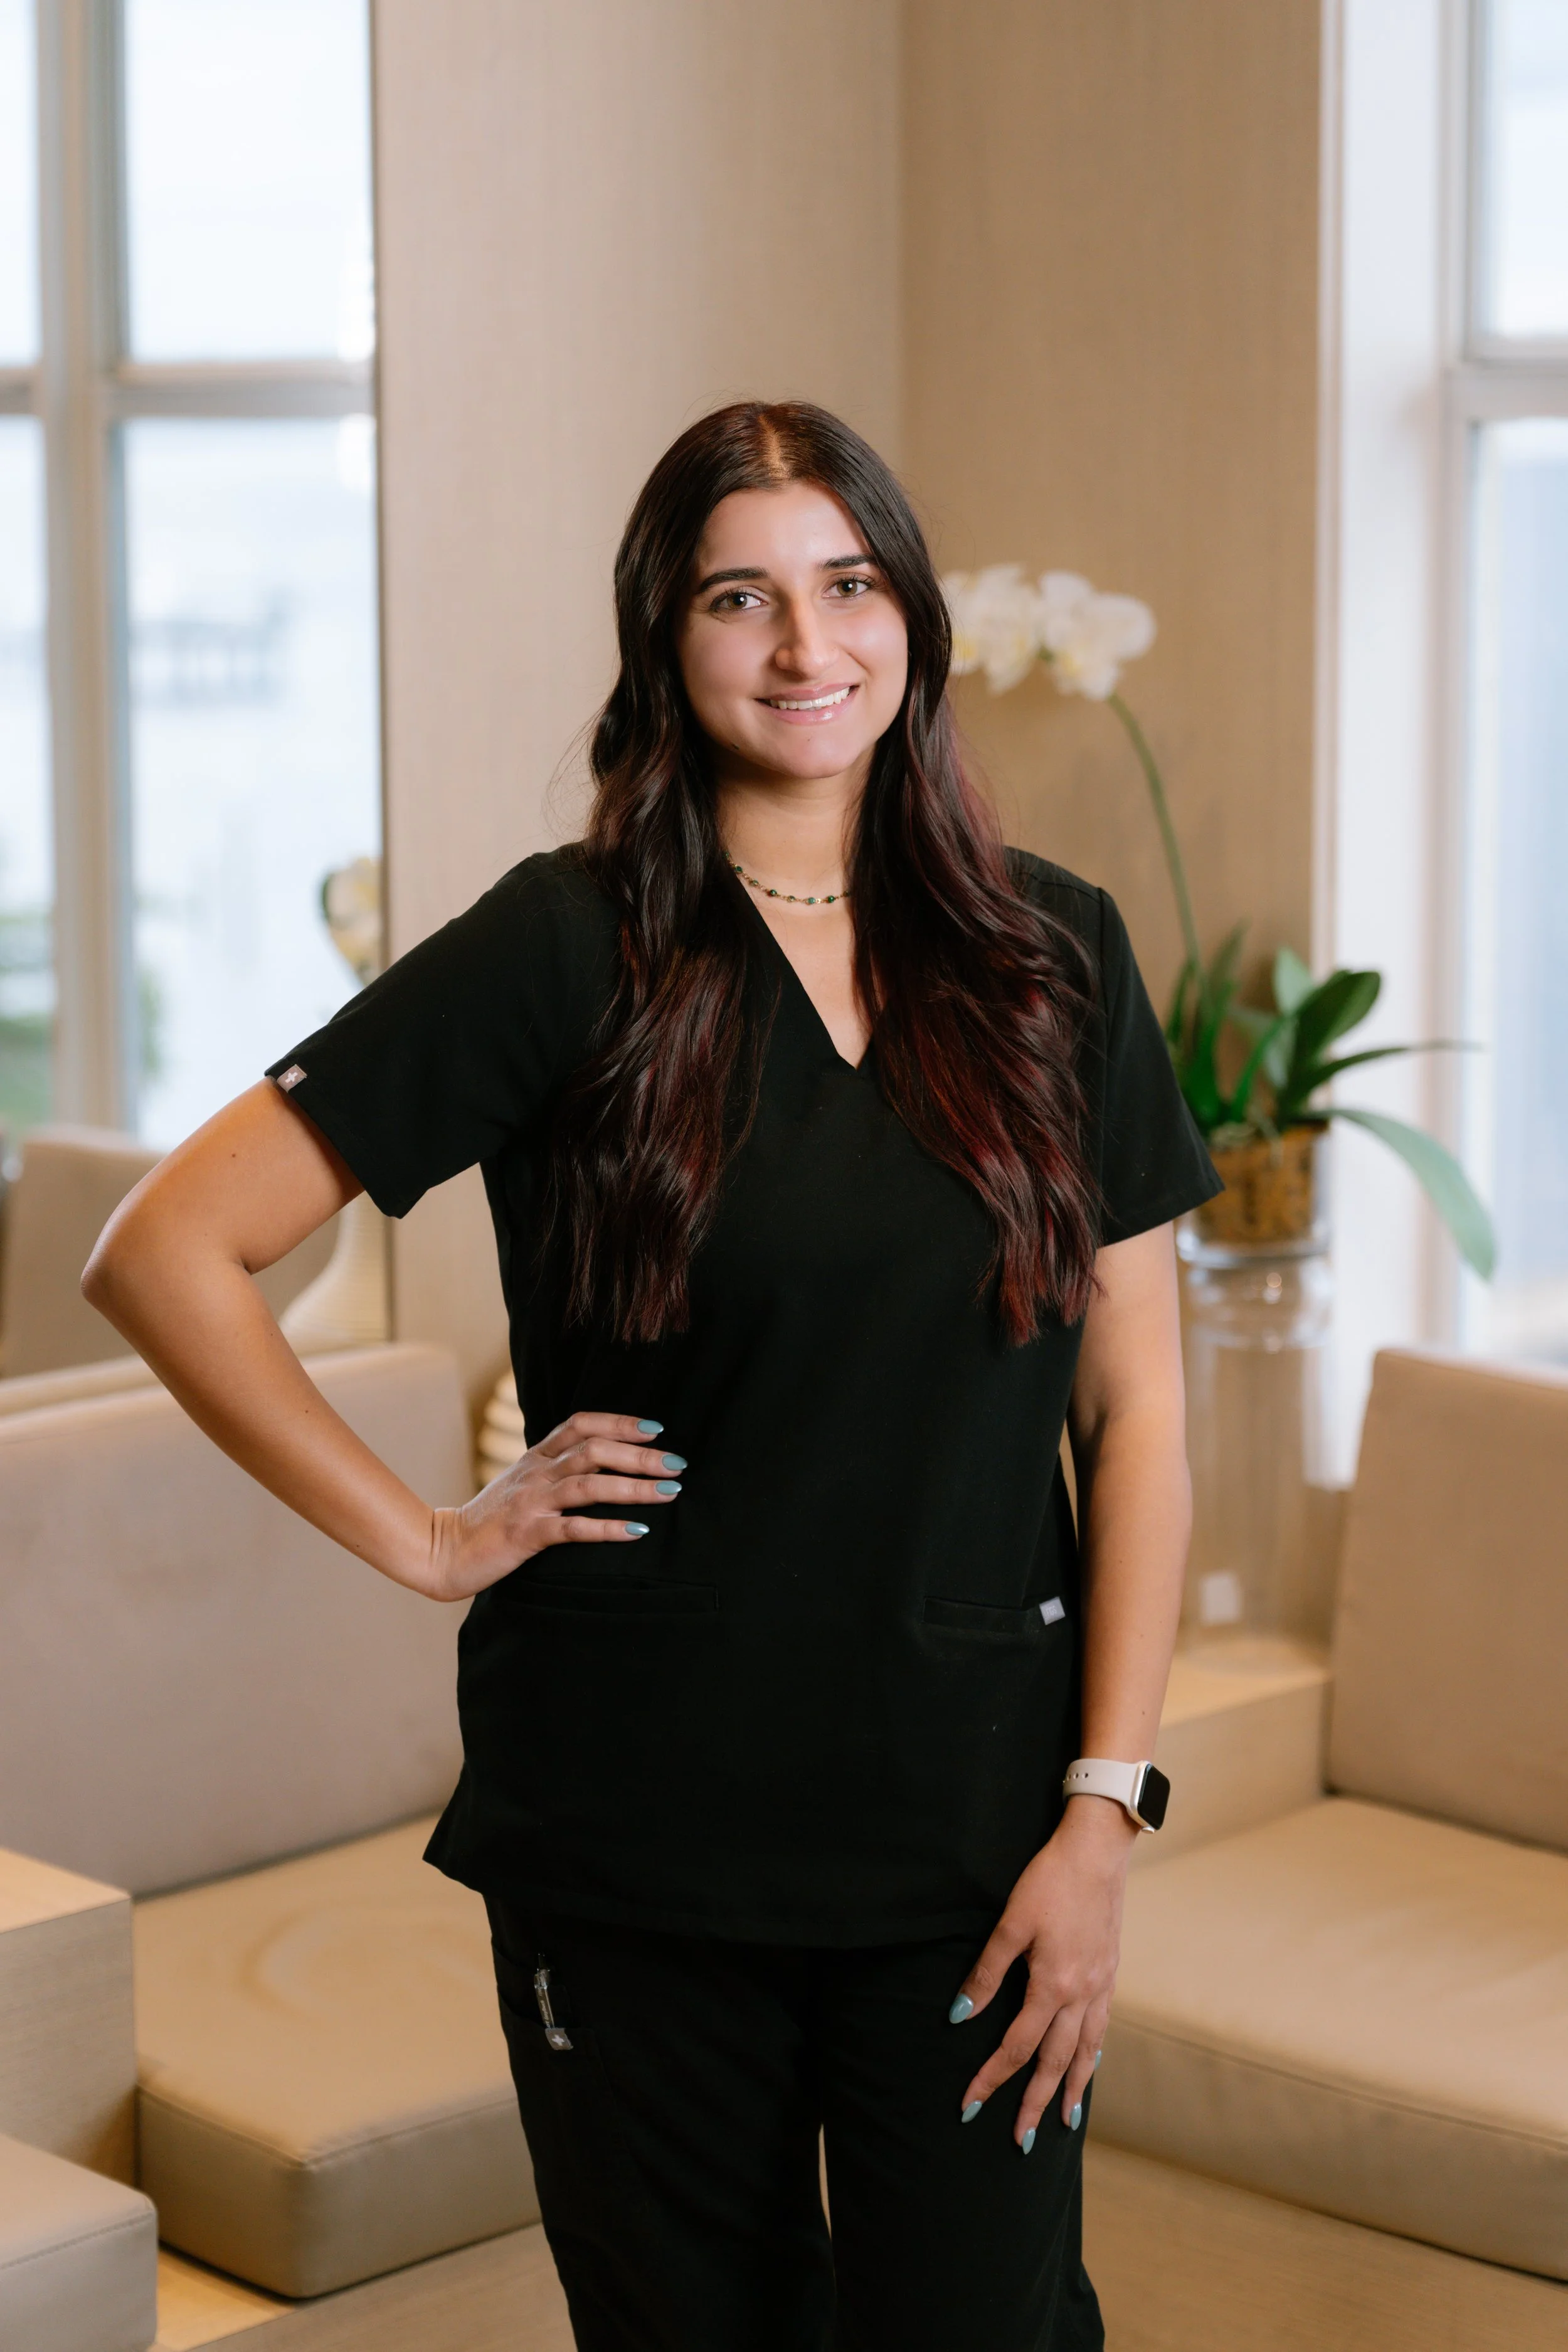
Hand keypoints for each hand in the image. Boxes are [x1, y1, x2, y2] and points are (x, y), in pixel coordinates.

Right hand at [424, 1411, 682, 1601]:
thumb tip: (601, 1463)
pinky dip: (608, 1528)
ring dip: (634, 1487)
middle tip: (677, 1464)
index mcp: (536, 1457)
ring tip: (669, 1492)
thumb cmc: (490, 1520)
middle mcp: (536, 1472)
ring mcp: (531, 1501)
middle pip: (594, 1450)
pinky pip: (574, 1528)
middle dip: (640, 1455)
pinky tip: (637, 1531)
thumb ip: (554, 1470)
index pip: (581, 1424)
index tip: (656, 1429)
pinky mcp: (527, 1534)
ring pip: (589, 1484)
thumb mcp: (522, 1484)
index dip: (620, 1422)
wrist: (444, 1550)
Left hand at [952, 1796, 1135, 2143]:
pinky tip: (1088, 2064)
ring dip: (1073, 2088)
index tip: (971, 2104)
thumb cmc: (1049, 1881)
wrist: (1097, 1851)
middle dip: (1036, 2103)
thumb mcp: (1011, 1923)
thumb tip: (960, 2015)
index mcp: (1053, 1985)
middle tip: (1021, 2141)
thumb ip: (986, 1971)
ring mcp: (1101, 1985)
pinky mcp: (1109, 1972)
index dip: (993, 2077)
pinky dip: (1093, 2054)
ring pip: (1086, 2051)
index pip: (1018, 2047)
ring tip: (1065, 2120)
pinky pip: (1101, 2027)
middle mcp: (1082, 1994)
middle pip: (1056, 2062)